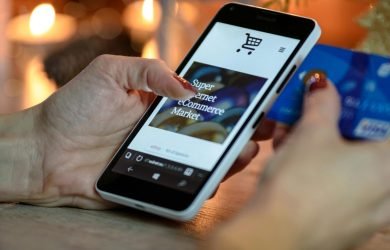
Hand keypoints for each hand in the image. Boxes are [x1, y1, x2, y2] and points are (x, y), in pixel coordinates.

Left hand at [10, 55, 268, 208]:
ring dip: (230, 157)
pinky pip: (186, 185)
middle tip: (260, 128)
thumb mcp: (111, 72)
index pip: (205, 103)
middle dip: (241, 131)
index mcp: (162, 105)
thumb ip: (150, 71)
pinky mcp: (155, 181)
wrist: (45, 151)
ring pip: (206, 161)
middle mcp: (168, 132)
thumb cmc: (74, 107)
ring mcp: (164, 158)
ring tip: (245, 150)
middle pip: (213, 134)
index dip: (231, 102)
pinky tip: (216, 176)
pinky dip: (204, 183)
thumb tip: (189, 88)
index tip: (255, 100)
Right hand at [209, 81, 389, 249]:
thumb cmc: (300, 181)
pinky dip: (322, 174)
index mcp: (388, 163)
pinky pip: (341, 190)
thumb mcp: (311, 133)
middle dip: (339, 127)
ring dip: (325, 149)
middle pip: (369, 146)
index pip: (386, 122)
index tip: (348, 98)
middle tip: (316, 116)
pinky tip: (293, 165)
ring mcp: (369, 213)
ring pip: (352, 169)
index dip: (367, 105)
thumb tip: (322, 84)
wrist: (274, 235)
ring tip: (292, 138)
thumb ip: (322, 103)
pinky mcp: (348, 227)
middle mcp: (388, 190)